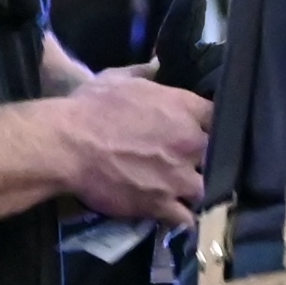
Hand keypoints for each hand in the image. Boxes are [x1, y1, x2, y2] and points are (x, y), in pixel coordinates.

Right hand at [58, 66, 210, 226]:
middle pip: (217, 155)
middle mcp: (190, 143)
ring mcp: (178, 177)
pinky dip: (184, 219)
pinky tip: (181, 216)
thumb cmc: (90, 107)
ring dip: (196, 190)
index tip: (203, 130)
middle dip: (206, 159)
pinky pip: (185, 218)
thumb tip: (156, 65)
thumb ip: (143, 73)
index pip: (218, 117)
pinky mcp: (161, 204)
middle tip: (190, 162)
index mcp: (183, 108)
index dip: (211, 125)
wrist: (68, 145)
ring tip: (185, 192)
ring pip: (205, 189)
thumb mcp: (117, 78)